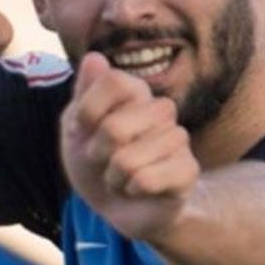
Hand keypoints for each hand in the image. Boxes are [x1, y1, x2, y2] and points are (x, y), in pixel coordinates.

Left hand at [61, 53, 199, 240]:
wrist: (118, 206)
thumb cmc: (96, 163)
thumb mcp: (77, 127)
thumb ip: (82, 94)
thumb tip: (94, 58)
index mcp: (136, 93)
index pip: (113, 81)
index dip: (87, 111)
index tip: (78, 130)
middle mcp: (162, 110)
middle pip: (114, 127)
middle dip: (96, 153)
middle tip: (102, 160)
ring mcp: (178, 139)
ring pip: (127, 160)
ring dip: (112, 177)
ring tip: (120, 177)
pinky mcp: (187, 170)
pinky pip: (146, 180)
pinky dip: (130, 190)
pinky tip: (137, 189)